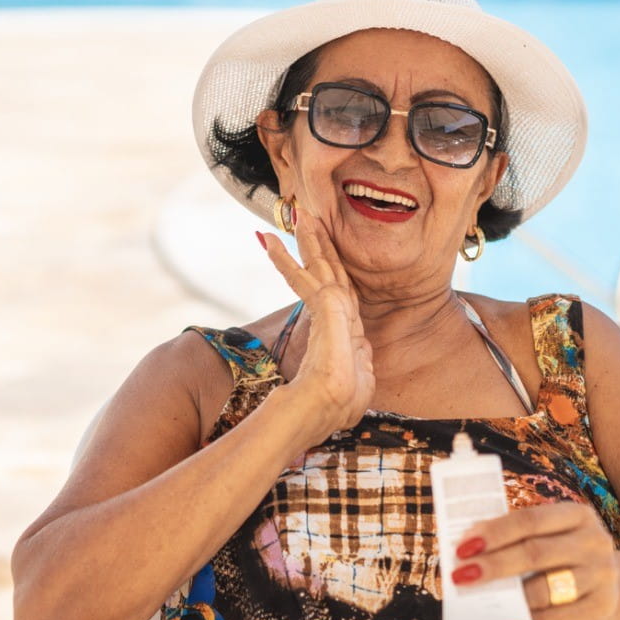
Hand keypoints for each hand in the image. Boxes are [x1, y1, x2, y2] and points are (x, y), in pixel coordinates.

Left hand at [258, 210, 374, 438]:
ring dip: (309, 241)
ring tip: (299, 216)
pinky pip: (301, 276)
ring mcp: (337, 310)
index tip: (322, 247)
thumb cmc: (334, 401)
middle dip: (321, 243)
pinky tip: (268, 242)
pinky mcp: (326, 309)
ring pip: (320, 266)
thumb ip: (348, 363)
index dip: (331, 265)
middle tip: (309, 216)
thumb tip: (351, 361)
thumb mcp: (345, 380)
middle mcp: (344, 314)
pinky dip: (284, 258)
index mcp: (349, 329)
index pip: (339, 288)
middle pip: (332, 269)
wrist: (329, 404)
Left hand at [452, 502, 619, 619]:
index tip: (464, 546)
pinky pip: (556, 616)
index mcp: (577, 515)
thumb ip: (518, 538)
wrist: (615, 587)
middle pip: (535, 553)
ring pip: (544, 589)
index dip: (494, 532)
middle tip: (461, 575)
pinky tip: (511, 615)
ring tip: (481, 597)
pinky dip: (529, 617)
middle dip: (493, 565)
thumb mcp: (551, 536)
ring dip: (509, 596)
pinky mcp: (601, 607)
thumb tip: (470, 549)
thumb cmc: (565, 555)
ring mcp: (602, 576)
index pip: (529, 520)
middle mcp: (594, 542)